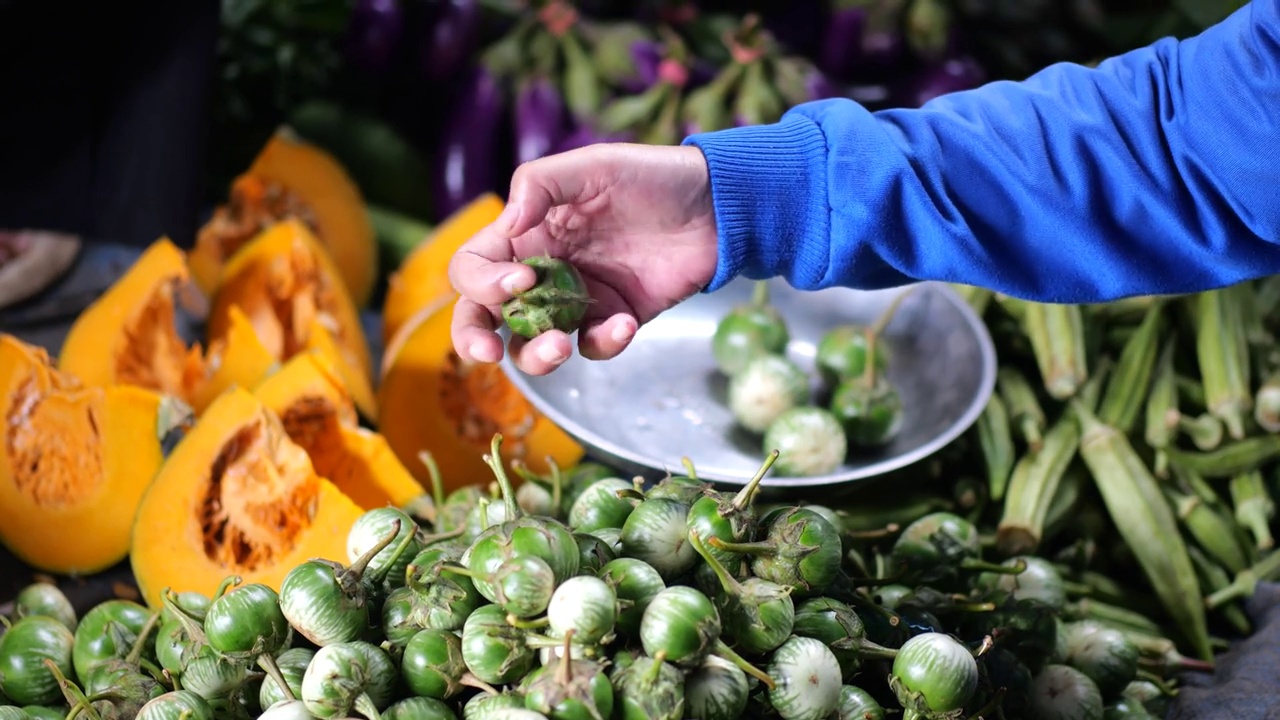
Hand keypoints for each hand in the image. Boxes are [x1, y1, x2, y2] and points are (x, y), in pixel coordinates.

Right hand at [448, 142, 719, 374]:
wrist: (715, 206)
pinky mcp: (615, 320)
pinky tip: (626, 322)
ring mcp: (577, 300)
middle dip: (475, 338)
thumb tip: (506, 224)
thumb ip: (540, 185)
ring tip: (562, 346)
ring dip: (537, 354)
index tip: (521, 280)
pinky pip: (594, 346)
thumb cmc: (650, 176)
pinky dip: (604, 342)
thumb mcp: (591, 166)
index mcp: (525, 233)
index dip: (482, 282)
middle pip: (486, 316)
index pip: (473, 267)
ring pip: (533, 344)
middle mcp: (542, 271)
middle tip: (488, 352)